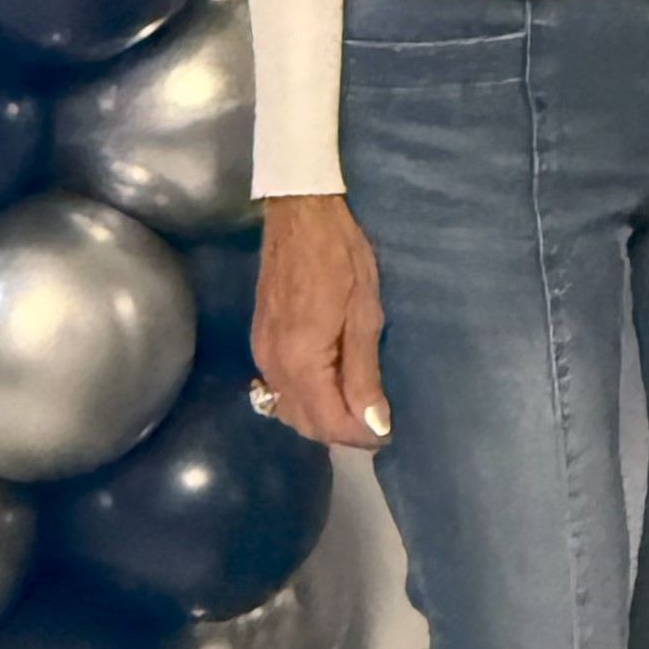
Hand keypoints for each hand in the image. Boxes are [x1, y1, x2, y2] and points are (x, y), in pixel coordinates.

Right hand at [252, 193, 389, 450]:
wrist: (300, 212)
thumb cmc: (342, 256)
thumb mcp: (365, 313)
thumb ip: (364, 374)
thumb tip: (373, 424)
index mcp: (300, 361)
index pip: (327, 422)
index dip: (359, 435)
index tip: (388, 435)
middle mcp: (273, 365)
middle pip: (303, 422)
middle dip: (340, 432)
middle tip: (377, 424)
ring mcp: (262, 353)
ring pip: (288, 408)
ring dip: (322, 418)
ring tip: (359, 408)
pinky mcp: (261, 341)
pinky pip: (279, 388)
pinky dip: (305, 399)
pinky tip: (331, 388)